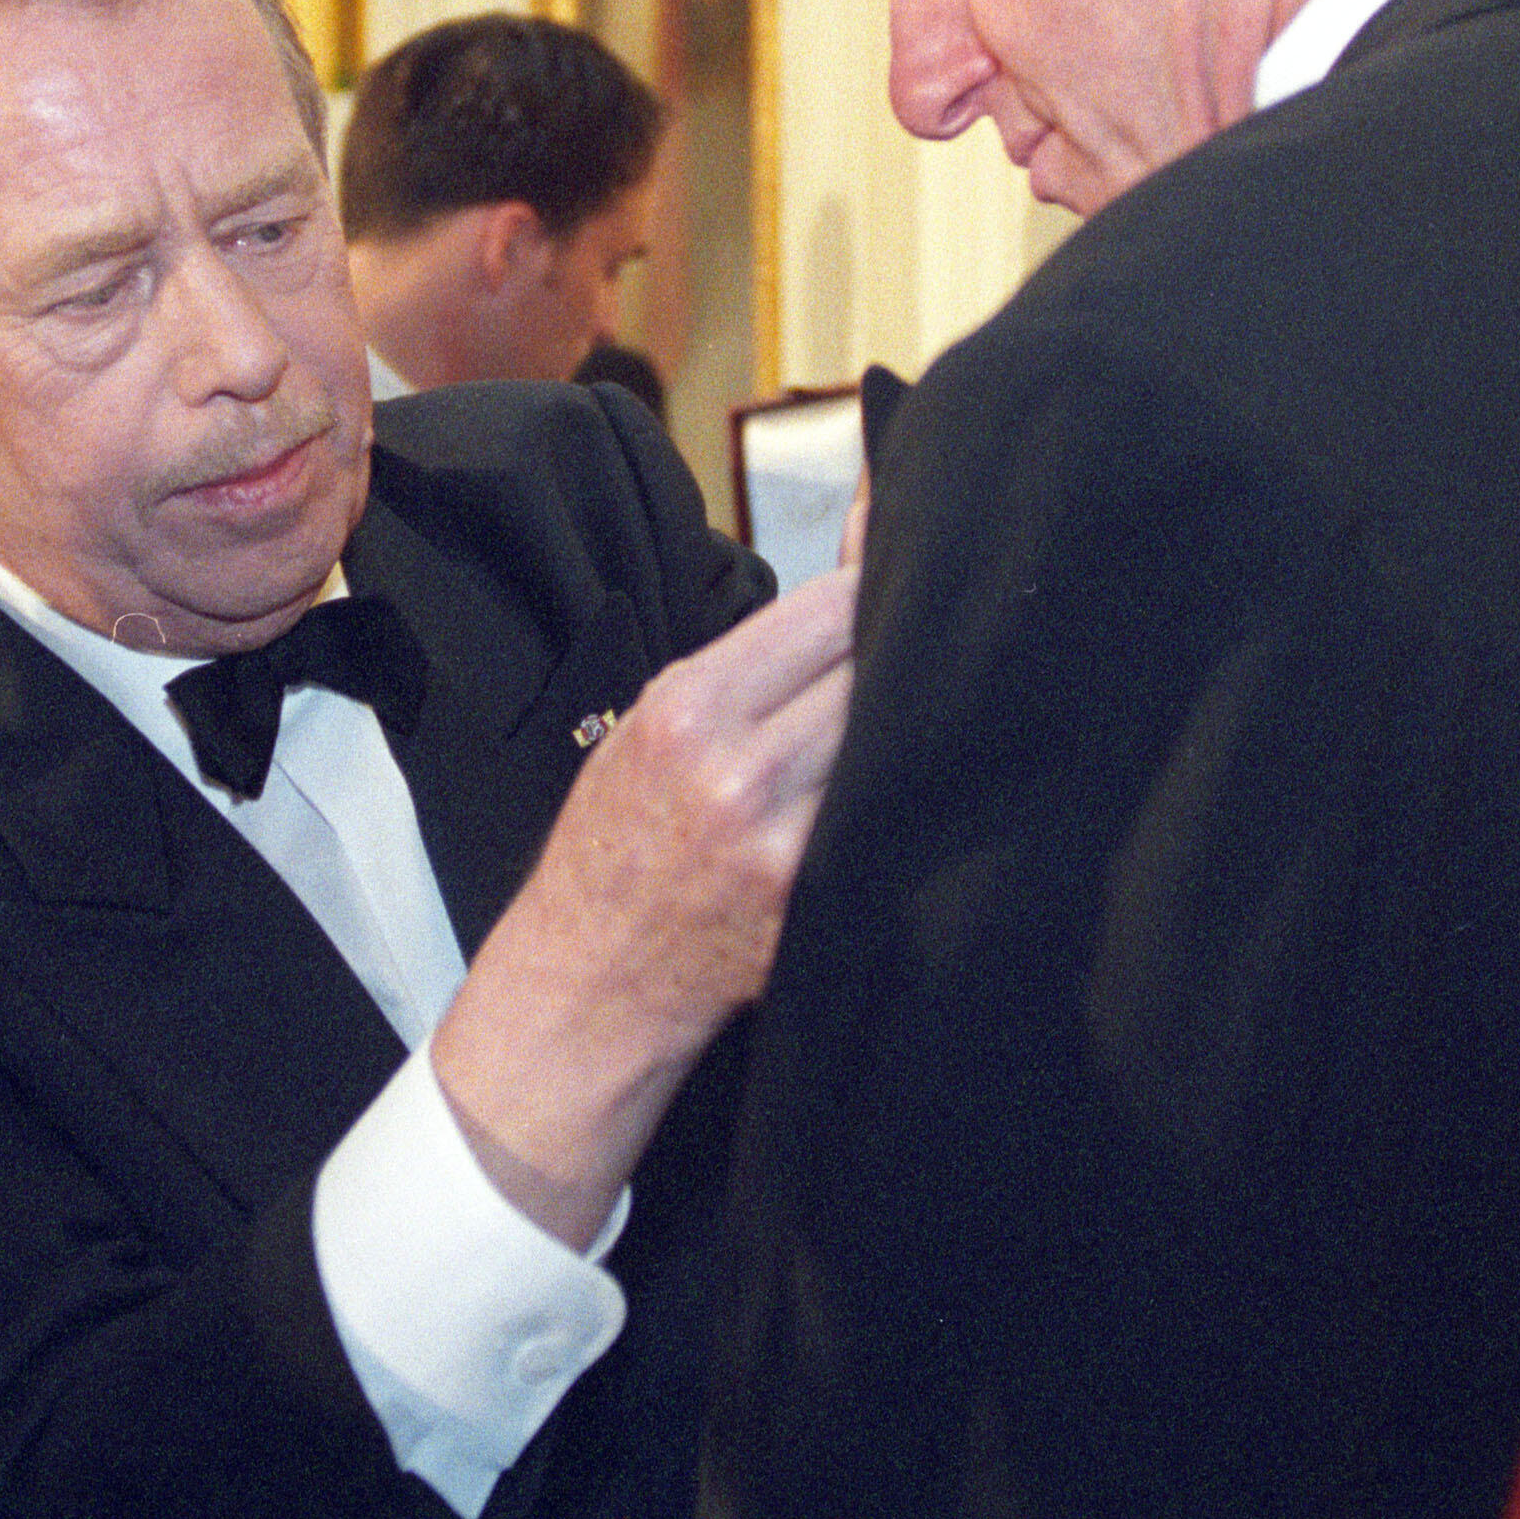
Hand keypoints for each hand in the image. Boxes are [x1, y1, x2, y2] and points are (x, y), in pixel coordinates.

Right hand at [430, 563, 858, 1242]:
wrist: (593, 978)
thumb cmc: (621, 836)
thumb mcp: (657, 721)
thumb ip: (758, 649)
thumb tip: (864, 540)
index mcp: (690, 711)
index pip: (831, 611)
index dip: (876, 592)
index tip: (894, 594)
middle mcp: (741, 776)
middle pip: (876, 675)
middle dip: (903, 655)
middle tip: (926, 653)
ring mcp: (789, 849)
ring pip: (900, 746)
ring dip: (916, 725)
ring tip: (916, 721)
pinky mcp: (824, 905)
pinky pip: (893, 820)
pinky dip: (906, 796)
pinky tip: (899, 791)